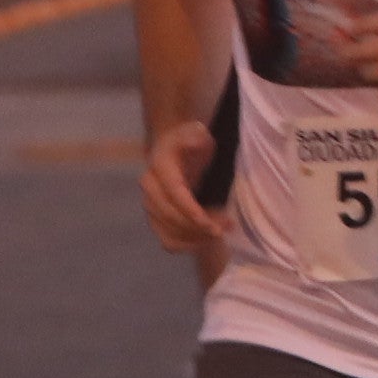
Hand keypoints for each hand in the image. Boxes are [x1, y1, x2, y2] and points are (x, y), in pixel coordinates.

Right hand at [137, 118, 225, 257]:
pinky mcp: (155, 219)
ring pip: (168, 232)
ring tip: (221, 232)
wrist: (172, 149)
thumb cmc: (189, 140)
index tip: (211, 224)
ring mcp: (150, 207)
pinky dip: (186, 245)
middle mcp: (150, 190)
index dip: (191, 211)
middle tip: (227, 226)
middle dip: (199, 226)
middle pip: (171, 216)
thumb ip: (195, 135)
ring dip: (195, 238)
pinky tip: (206, 240)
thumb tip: (197, 137)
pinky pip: (167, 240)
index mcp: (160, 168)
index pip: (174, 194)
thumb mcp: (196, 131)